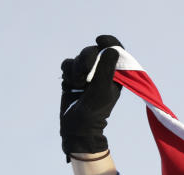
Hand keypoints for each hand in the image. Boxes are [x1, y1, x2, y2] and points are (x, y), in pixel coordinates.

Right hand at [60, 35, 122, 157]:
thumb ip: (106, 69)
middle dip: (85, 60)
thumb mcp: (102, 88)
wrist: (78, 125)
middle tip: (84, 77)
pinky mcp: (74, 75)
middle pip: (93, 50)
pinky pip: (68, 64)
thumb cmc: (94, 109)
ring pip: (78, 57)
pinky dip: (67, 73)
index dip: (108, 41)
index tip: (99, 41)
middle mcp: (102, 71)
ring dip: (75, 70)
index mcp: (115, 73)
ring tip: (78, 85)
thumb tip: (112, 49)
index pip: (114, 50)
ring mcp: (88, 73)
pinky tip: (70, 85)